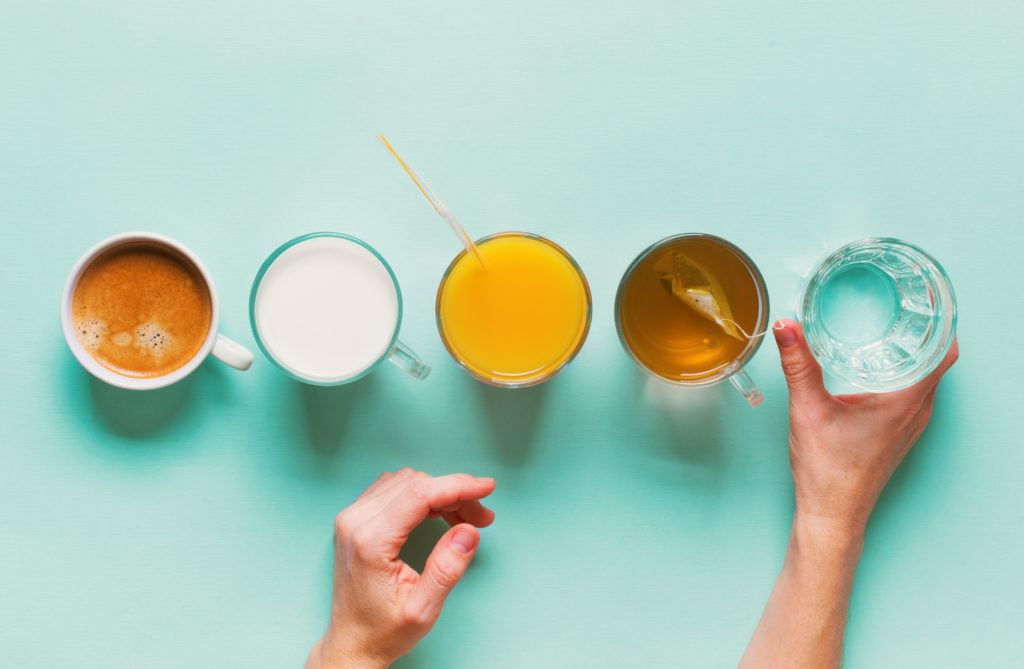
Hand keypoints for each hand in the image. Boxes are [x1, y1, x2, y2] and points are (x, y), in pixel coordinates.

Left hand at [305, 469, 495, 668]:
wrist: (351, 643)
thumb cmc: (383, 631)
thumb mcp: (422, 610)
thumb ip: (446, 569)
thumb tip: (468, 532)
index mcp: (370, 542)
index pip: (420, 494)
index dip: (458, 486)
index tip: (487, 488)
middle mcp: (355, 522)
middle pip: (416, 484)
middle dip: (455, 494)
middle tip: (481, 518)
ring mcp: (351, 517)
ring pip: (406, 482)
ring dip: (439, 493)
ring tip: (463, 520)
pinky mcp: (354, 519)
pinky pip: (392, 489)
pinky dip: (421, 496)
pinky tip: (438, 514)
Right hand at [774, 319, 958, 535]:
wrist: (831, 514)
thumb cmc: (828, 471)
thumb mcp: (808, 410)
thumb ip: (799, 365)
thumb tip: (787, 327)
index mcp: (906, 401)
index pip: (944, 350)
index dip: (942, 320)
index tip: (929, 296)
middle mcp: (916, 412)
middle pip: (937, 359)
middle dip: (925, 328)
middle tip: (905, 301)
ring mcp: (910, 424)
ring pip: (925, 377)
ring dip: (914, 351)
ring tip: (893, 325)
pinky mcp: (897, 433)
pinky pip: (912, 392)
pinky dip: (904, 371)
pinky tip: (878, 364)